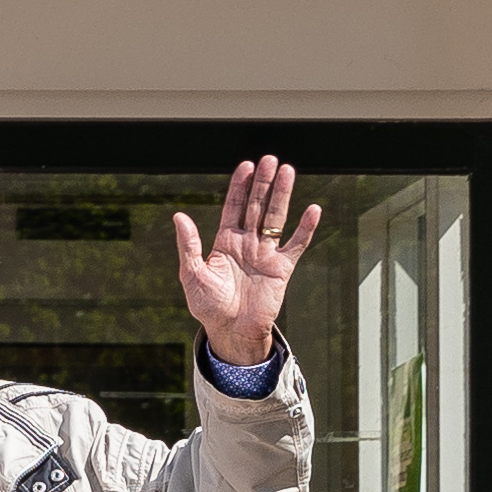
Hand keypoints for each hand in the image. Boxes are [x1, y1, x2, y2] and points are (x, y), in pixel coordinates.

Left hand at [177, 157, 314, 365]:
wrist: (231, 331)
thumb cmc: (209, 306)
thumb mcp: (192, 274)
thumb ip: (188, 245)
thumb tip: (179, 216)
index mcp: (225, 241)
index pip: (234, 207)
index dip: (240, 186)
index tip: (246, 166)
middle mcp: (247, 243)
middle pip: (257, 206)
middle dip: (263, 183)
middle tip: (270, 160)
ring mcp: (266, 253)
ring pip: (276, 218)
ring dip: (282, 195)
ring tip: (288, 171)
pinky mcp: (282, 268)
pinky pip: (296, 244)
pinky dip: (305, 228)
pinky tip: (313, 209)